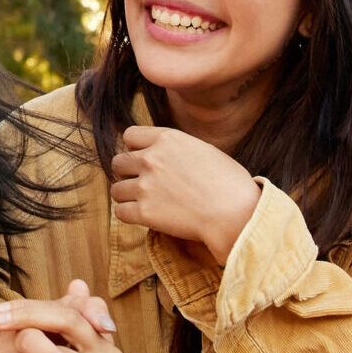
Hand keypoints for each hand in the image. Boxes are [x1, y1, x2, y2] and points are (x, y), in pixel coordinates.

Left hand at [109, 126, 260, 262]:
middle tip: (144, 184)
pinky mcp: (144, 212)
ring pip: (116, 189)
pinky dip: (130, 215)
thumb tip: (163, 155)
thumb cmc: (229, 183)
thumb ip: (176, 149)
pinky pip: (120, 212)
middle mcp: (152, 159)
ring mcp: (145, 186)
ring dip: (127, 196)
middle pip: (118, 162)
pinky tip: (145, 216)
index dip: (135, 149)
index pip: (130, 135)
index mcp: (167, 139)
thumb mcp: (203, 150)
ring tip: (146, 202)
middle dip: (128, 173)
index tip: (144, 160)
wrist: (235, 213)